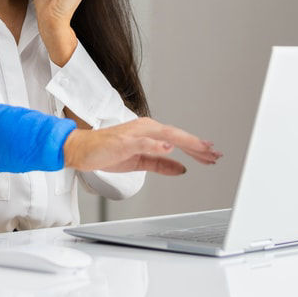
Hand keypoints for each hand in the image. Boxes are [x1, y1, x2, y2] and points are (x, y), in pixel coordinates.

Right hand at [63, 117, 222, 174]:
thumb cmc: (107, 152)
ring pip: (166, 135)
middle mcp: (146, 128)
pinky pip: (143, 141)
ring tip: (202, 149)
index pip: (178, 139)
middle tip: (215, 154)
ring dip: (185, 142)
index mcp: (150, 133)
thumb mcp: (140, 162)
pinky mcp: (124, 140)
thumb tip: (182, 168)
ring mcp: (135, 133)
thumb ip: (161, 164)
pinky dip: (157, 144)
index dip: (196, 147)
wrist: (81, 149)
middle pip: (178, 135)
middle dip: (198, 145)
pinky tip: (169, 148)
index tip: (211, 155)